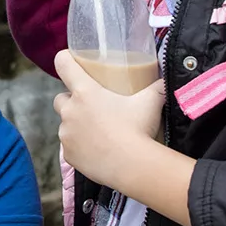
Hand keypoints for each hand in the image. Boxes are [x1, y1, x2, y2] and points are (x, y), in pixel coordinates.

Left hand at [52, 49, 165, 192]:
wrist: (133, 166)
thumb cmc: (138, 129)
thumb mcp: (151, 101)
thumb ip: (157, 87)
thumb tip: (165, 81)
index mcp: (85, 92)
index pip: (63, 64)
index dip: (65, 59)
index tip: (70, 61)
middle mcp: (70, 111)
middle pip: (60, 98)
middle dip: (71, 101)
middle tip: (92, 106)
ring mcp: (66, 134)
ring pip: (66, 125)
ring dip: (77, 126)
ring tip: (98, 132)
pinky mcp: (69, 154)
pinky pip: (70, 147)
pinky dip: (80, 147)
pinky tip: (97, 150)